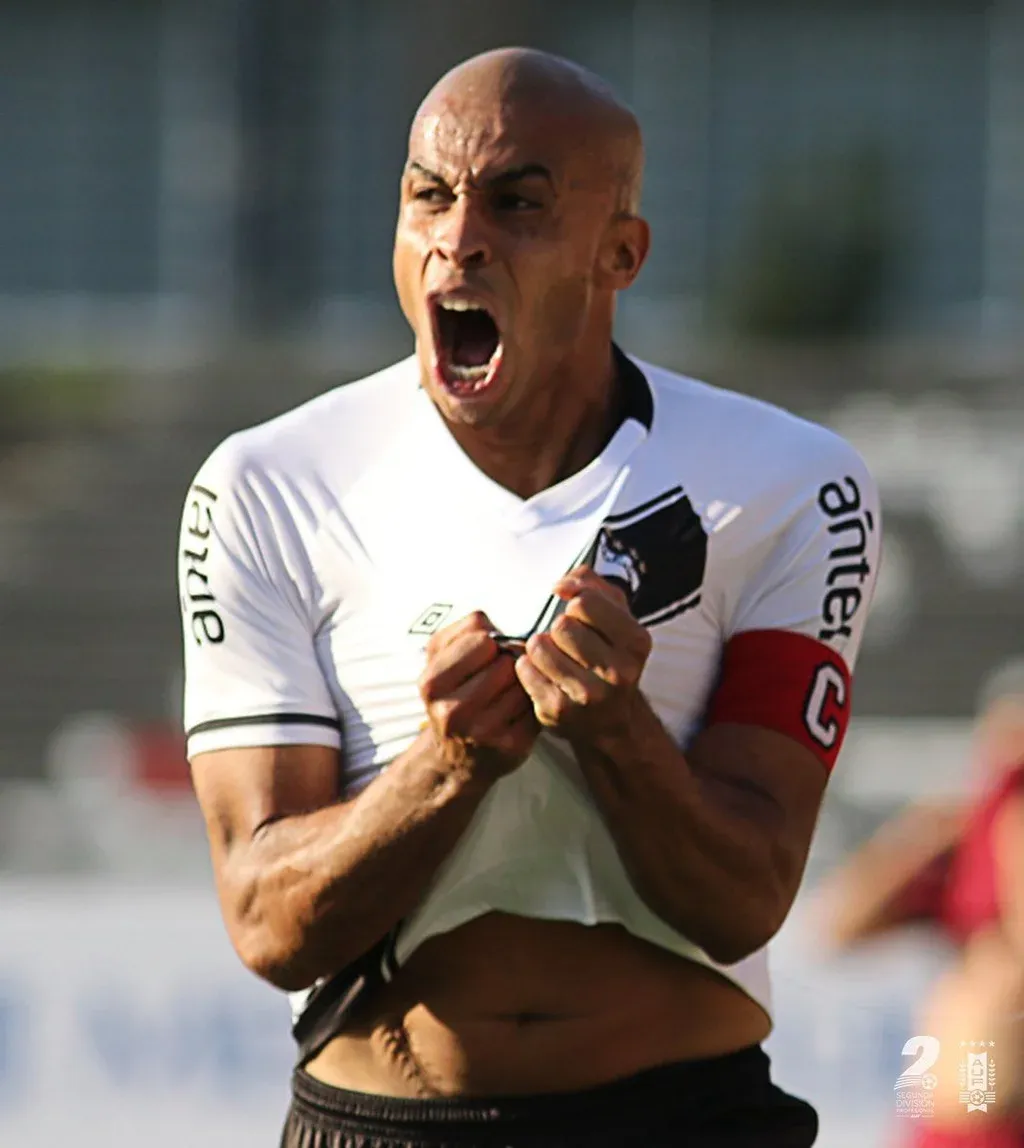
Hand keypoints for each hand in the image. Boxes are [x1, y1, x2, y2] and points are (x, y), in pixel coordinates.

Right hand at [418, 611, 538, 777]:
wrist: (457, 758)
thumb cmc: (452, 697)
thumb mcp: (440, 660)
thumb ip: (462, 631)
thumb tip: (493, 625)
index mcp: (431, 683)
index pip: (481, 638)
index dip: (489, 643)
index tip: (484, 655)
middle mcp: (453, 711)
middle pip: (505, 661)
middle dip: (507, 663)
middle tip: (498, 676)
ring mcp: (483, 732)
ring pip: (524, 681)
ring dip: (521, 682)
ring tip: (506, 693)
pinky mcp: (512, 746)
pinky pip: (537, 704)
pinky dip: (531, 703)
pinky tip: (517, 711)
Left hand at [514, 567, 651, 746]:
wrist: (612, 720)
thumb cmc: (609, 656)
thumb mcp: (615, 615)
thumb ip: (590, 584)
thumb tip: (560, 586)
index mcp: (636, 642)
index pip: (586, 602)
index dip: (575, 604)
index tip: (578, 616)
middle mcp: (618, 672)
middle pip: (562, 625)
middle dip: (558, 629)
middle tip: (567, 643)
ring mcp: (587, 695)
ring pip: (539, 646)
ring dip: (539, 647)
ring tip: (553, 657)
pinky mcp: (558, 711)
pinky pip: (524, 669)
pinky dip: (528, 667)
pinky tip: (544, 675)